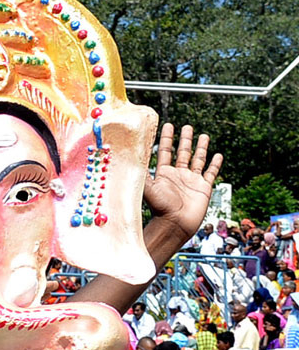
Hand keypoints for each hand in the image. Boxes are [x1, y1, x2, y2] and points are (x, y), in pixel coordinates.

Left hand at [143, 124, 222, 241]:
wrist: (174, 224)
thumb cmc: (159, 209)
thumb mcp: (147, 188)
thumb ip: (141, 173)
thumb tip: (130, 158)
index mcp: (163, 174)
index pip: (165, 151)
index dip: (167, 138)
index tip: (168, 125)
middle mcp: (177, 175)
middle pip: (182, 153)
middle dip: (184, 139)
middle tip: (187, 126)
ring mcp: (191, 181)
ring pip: (197, 160)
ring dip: (201, 147)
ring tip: (204, 135)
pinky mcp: (203, 188)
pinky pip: (210, 173)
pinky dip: (215, 164)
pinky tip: (218, 155)